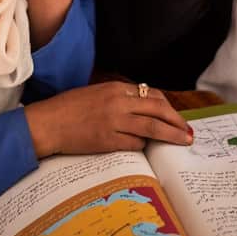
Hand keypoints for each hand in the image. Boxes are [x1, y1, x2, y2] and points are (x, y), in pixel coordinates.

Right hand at [24, 82, 192, 157]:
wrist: (48, 123)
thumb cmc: (68, 109)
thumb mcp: (96, 94)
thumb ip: (119, 98)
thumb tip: (143, 108)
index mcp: (114, 88)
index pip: (151, 95)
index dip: (168, 107)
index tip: (176, 116)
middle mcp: (117, 102)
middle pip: (157, 109)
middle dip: (176, 121)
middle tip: (188, 131)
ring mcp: (113, 121)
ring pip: (151, 127)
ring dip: (170, 135)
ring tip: (182, 141)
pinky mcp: (107, 140)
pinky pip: (135, 143)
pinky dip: (143, 145)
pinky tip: (145, 147)